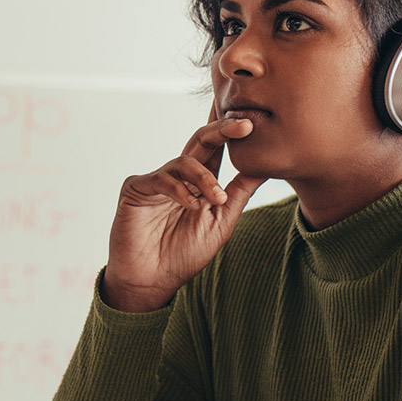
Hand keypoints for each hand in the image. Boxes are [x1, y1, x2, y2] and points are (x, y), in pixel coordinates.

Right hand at [103, 111, 266, 311]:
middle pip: (201, 141)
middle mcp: (178, 175)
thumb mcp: (222, 221)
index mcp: (200, 182)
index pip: (217, 148)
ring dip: (205, 177)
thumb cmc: (185, 254)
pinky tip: (191, 207)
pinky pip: (161, 180)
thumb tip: (266, 165)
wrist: (152, 281)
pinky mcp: (135, 189)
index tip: (255, 119)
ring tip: (217, 198)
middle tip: (245, 125)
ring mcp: (156, 180)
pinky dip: (179, 191)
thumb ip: (239, 192)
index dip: (231, 130)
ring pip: (183, 161)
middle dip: (223, 130)